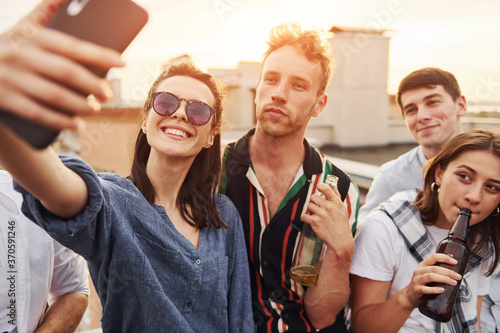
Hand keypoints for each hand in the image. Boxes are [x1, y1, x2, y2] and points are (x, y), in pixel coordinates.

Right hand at [0, 0, 124, 130]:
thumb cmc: (11, 46)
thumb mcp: (25, 26)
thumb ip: (47, 10)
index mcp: (32, 35)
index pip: (72, 46)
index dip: (100, 55)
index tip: (122, 62)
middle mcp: (21, 55)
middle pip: (66, 72)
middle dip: (93, 85)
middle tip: (109, 94)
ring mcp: (11, 78)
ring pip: (54, 95)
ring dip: (80, 105)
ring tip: (96, 109)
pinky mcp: (4, 99)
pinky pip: (37, 114)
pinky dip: (60, 121)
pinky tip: (77, 125)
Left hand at [300, 182, 352, 255]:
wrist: (340, 240)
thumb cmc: (341, 224)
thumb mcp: (342, 208)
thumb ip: (336, 195)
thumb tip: (333, 185)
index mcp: (336, 202)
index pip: (325, 187)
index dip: (320, 186)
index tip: (319, 188)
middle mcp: (328, 207)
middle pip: (314, 196)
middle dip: (314, 202)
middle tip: (318, 207)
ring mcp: (321, 214)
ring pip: (309, 206)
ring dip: (311, 210)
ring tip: (316, 215)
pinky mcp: (315, 222)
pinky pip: (304, 215)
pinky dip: (305, 218)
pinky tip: (310, 220)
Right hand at [402, 253, 460, 307]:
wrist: (410, 296)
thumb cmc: (423, 285)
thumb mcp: (429, 277)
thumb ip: (441, 276)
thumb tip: (459, 282)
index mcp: (423, 265)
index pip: (433, 257)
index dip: (444, 258)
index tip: (455, 262)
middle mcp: (419, 271)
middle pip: (434, 268)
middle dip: (448, 272)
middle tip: (458, 277)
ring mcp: (417, 280)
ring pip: (430, 276)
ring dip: (444, 279)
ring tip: (453, 283)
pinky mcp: (416, 289)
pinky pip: (425, 289)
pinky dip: (434, 289)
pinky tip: (442, 290)